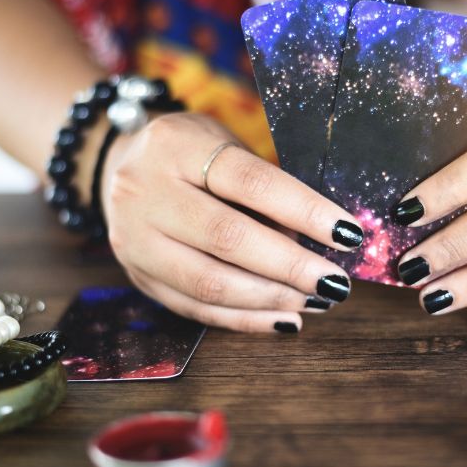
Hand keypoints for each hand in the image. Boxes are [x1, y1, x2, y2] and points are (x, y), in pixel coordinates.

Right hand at [100, 113, 364, 332]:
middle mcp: (145, 192)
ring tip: (316, 300)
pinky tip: (284, 319)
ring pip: (209, 282)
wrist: (118, 166)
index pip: (250, 182)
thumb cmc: (192, 154)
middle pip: (228, 238)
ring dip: (271, 298)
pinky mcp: (138, 277)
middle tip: (336, 282)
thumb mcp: (225, 147)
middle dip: (291, 266)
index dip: (304, 211)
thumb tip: (320, 242)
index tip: (348, 234)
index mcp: (176, 146)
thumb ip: (264, 191)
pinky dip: (245, 319)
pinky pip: (196, 308)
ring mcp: (135, 240)